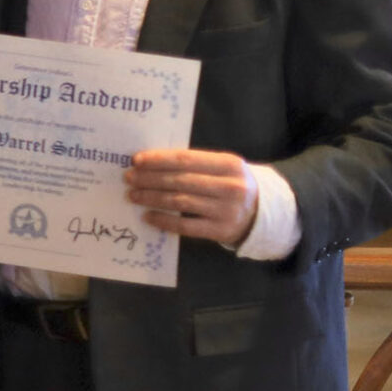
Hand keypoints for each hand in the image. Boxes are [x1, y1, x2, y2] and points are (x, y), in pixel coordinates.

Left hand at [126, 148, 258, 245]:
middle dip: (150, 179)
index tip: (136, 160)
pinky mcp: (221, 230)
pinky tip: (147, 216)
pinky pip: (185, 226)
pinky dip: (164, 220)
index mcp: (229, 164)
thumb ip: (195, 163)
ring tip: (133, 195)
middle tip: (129, 178)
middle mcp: (230, 186)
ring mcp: (226, 210)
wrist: (263, 213)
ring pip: (180, 202)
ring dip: (152, 198)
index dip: (159, 159)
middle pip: (180, 180)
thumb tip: (151, 162)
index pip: (186, 159)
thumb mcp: (223, 168)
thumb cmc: (231, 185)